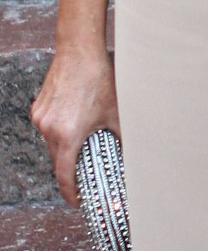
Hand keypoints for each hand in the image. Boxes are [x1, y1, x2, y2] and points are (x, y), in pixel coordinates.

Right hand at [30, 48, 119, 205]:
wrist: (80, 51)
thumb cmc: (99, 79)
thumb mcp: (114, 111)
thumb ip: (118, 135)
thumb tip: (126, 152)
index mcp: (68, 136)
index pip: (64, 175)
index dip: (70, 191)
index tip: (77, 199)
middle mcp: (49, 130)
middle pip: (58, 159)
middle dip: (71, 165)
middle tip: (86, 167)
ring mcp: (41, 119)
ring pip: (52, 142)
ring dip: (66, 144)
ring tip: (83, 136)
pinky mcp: (38, 108)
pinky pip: (48, 126)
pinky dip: (60, 128)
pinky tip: (75, 115)